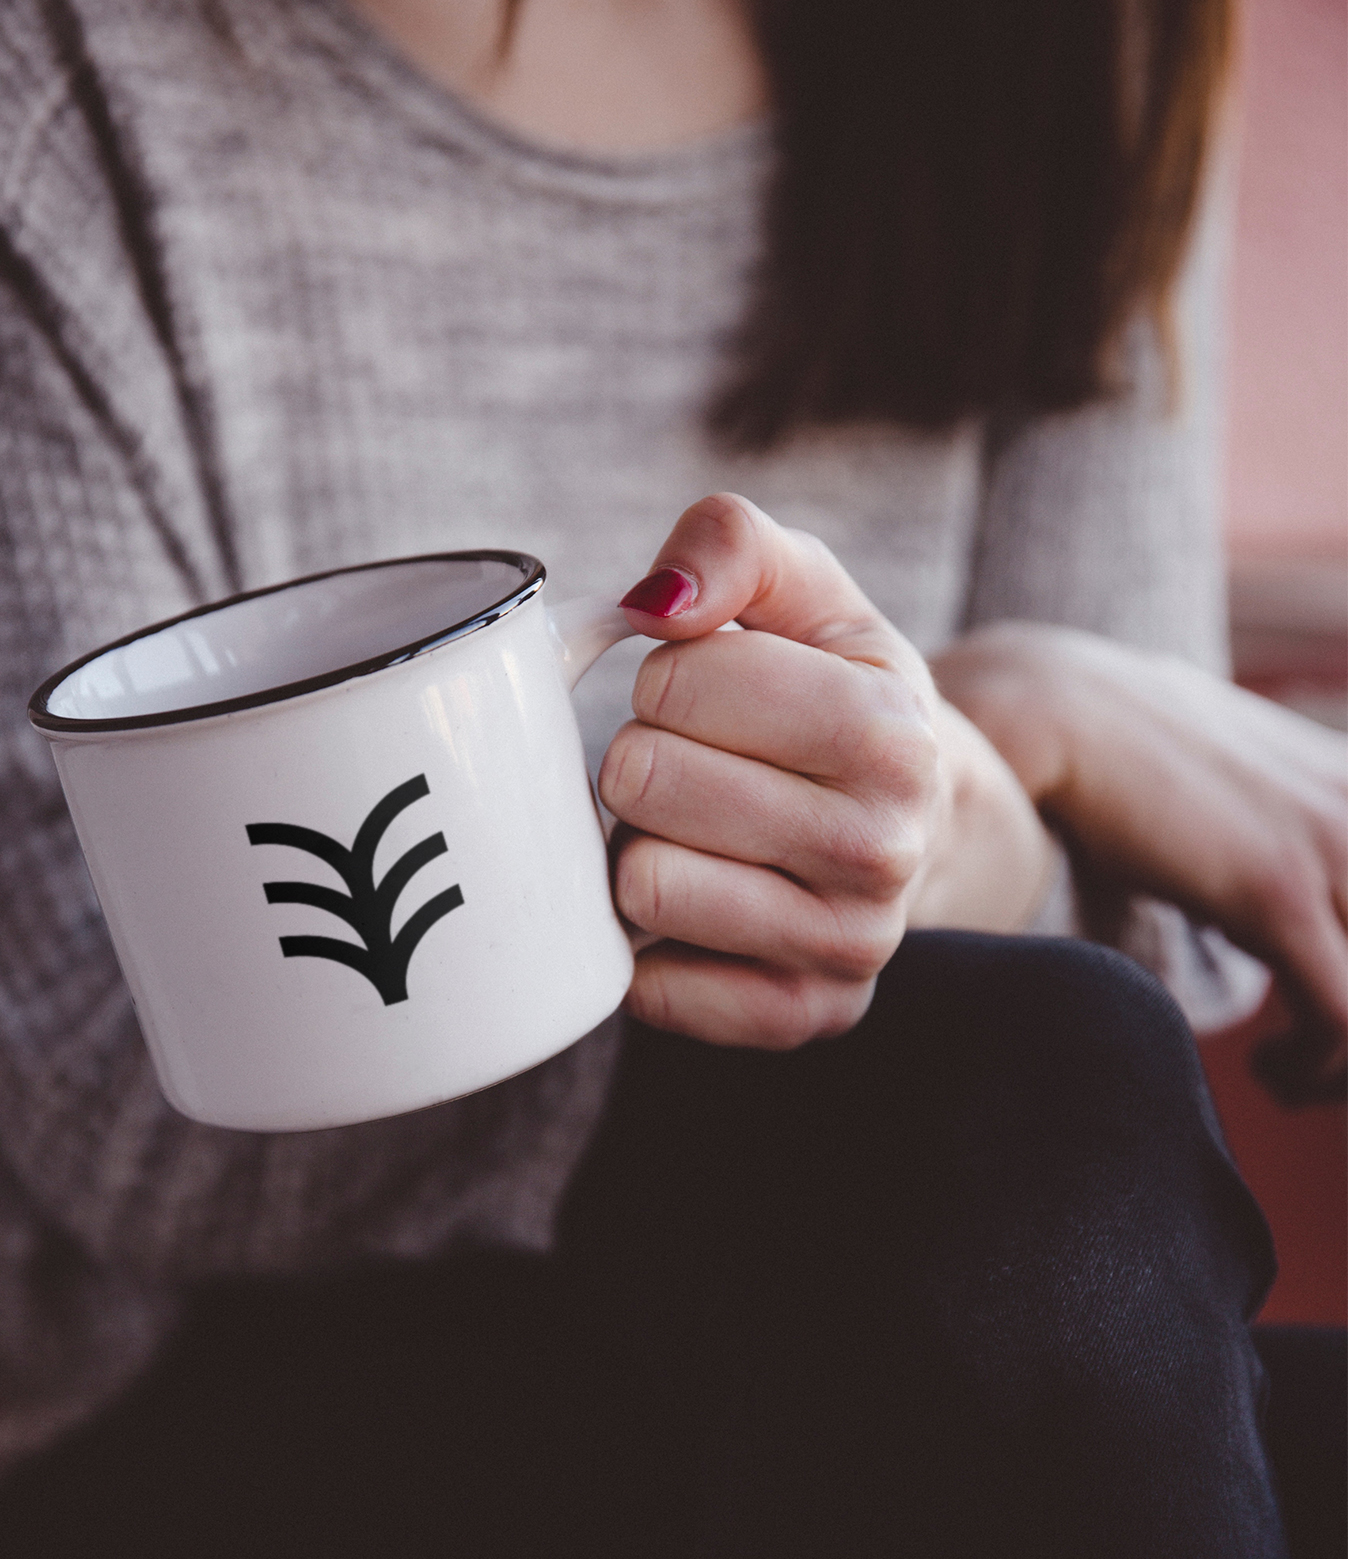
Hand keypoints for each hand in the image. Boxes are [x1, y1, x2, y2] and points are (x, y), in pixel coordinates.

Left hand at [602, 495, 1052, 1046]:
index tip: (713, 689)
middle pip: (643, 778)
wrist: (921, 818)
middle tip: (695, 763)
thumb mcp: (806, 591)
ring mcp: (847, 946)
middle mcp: (884, 849)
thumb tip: (655, 601)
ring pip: (639, 885)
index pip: (677, 679)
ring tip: (696, 831)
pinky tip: (699, 903)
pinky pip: (654, 989)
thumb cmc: (835, 691)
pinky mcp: (800, 1016)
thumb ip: (731, 542)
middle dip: (642, 755)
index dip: (669, 673)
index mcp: (892, 731)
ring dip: (638, 846)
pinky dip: (646, 943)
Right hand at [934, 621, 1347, 1097]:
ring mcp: (1336, 847)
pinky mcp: (1280, 891)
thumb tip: (1250, 905)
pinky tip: (1266, 1068)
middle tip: (1315, 1066)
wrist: (1061, 711)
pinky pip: (1346, 1018)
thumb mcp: (1239, 793)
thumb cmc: (1125, 761)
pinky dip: (1314, 1068)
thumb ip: (1277, 836)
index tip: (1322, 1032)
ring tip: (1291, 1080)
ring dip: (1344, 1068)